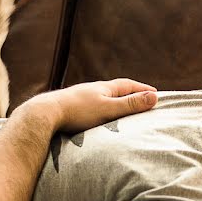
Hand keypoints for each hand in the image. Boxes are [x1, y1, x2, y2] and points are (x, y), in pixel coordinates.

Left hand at [21, 79, 157, 132]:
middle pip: (116, 89)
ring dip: (115, 100)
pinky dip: (102, 108)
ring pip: (103, 97)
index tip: (155, 94)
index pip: (129, 85)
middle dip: (130, 93)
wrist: (45, 114)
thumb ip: (131, 104)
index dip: (143, 89)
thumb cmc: (78, 112)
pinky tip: (98, 115)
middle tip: (142, 99)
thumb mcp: (109, 109)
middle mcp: (93, 89)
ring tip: (122, 107)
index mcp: (104, 87)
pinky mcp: (72, 107)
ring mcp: (81, 97)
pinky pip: (92, 105)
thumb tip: (155, 97)